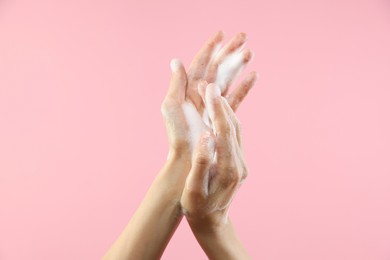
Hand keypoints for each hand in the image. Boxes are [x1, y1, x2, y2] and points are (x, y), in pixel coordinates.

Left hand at [161, 31, 257, 159]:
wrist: (188, 159)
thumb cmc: (178, 136)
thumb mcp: (171, 107)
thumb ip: (176, 84)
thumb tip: (176, 61)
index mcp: (188, 90)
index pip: (200, 64)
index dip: (210, 48)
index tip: (220, 34)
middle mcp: (201, 95)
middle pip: (217, 68)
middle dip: (229, 52)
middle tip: (243, 37)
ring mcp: (213, 105)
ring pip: (227, 79)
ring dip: (238, 65)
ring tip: (250, 52)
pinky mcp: (223, 116)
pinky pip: (236, 98)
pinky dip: (244, 87)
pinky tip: (254, 76)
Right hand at [180, 83, 247, 230]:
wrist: (212, 221)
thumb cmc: (197, 207)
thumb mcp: (193, 190)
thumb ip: (200, 164)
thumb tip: (206, 136)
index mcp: (228, 170)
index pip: (225, 132)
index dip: (218, 110)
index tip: (210, 89)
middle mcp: (239, 164)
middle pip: (233, 126)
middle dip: (221, 103)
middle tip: (209, 84)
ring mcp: (241, 162)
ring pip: (236, 129)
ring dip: (225, 109)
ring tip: (212, 91)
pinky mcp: (238, 161)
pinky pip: (235, 134)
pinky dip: (227, 118)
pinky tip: (219, 108)